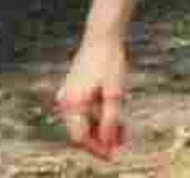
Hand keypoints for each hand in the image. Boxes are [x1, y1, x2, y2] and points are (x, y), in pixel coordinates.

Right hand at [55, 37, 127, 159]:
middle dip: (102, 138)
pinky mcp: (74, 87)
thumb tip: (109, 144)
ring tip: (124, 130)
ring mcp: (68, 94)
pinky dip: (99, 114)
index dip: (98, 149)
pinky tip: (116, 115)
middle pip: (82, 130)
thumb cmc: (110, 61)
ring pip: (84, 119)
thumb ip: (111, 120)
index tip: (114, 155)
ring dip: (102, 127)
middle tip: (123, 144)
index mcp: (72, 105)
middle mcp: (65, 102)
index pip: (80, 138)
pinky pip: (85, 108)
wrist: (103, 34)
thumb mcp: (114, 93)